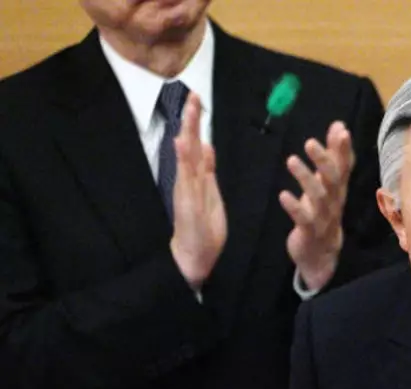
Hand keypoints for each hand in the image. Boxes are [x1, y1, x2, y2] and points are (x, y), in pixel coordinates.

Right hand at [169, 92, 226, 289]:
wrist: (194, 253)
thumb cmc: (202, 226)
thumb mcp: (211, 193)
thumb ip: (207, 169)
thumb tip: (206, 146)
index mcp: (198, 175)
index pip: (197, 142)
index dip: (197, 122)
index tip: (198, 101)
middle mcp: (189, 178)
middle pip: (190, 142)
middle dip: (192, 119)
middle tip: (194, 94)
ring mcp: (186, 187)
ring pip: (186, 153)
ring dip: (187, 131)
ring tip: (188, 110)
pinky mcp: (185, 199)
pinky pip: (184, 176)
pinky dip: (183, 158)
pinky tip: (181, 141)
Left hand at [282, 121, 354, 292]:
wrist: (321, 255)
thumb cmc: (323, 213)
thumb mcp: (328, 184)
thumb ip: (334, 155)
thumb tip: (339, 126)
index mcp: (338, 189)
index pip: (344, 166)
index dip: (343, 149)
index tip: (341, 131)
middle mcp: (334, 201)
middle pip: (333, 180)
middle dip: (323, 161)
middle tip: (309, 142)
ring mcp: (323, 217)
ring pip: (318, 197)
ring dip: (305, 178)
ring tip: (291, 160)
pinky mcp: (309, 231)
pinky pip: (304, 219)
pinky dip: (295, 207)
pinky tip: (283, 195)